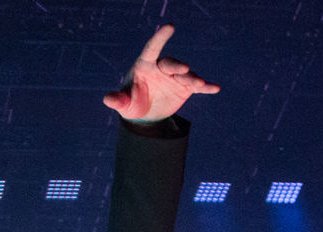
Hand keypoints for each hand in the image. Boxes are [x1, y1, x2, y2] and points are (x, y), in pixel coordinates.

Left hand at [103, 24, 219, 121]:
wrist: (145, 115)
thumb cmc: (131, 103)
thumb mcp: (124, 104)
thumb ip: (117, 100)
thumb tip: (107, 100)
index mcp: (145, 65)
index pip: (152, 48)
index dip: (160, 38)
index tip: (170, 26)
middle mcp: (162, 68)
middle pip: (171, 63)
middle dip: (177, 67)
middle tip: (184, 71)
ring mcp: (175, 77)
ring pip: (186, 75)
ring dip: (193, 79)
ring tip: (200, 84)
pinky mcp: (185, 88)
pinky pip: (197, 86)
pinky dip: (206, 87)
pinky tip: (215, 88)